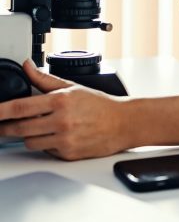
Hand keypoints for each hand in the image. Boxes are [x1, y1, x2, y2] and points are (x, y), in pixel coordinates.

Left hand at [0, 60, 128, 160]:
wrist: (122, 123)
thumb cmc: (100, 105)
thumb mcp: (72, 87)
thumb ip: (44, 79)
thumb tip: (27, 66)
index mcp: (60, 101)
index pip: (21, 107)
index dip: (1, 111)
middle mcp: (61, 121)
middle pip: (20, 128)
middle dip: (5, 128)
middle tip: (0, 127)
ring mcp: (64, 140)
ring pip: (29, 142)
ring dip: (27, 136)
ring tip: (35, 128)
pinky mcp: (67, 154)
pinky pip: (45, 151)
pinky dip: (45, 144)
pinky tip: (54, 136)